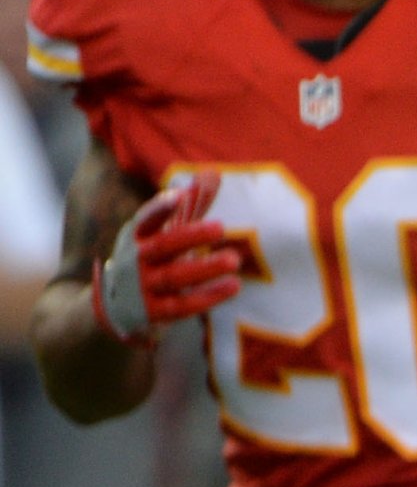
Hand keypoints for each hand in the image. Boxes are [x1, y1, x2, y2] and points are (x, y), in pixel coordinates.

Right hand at [93, 173, 242, 342]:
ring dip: (204, 269)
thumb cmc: (149, 258)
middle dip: (190, 236)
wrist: (112, 305)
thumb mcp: (163, 231)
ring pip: (174, 277)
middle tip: (221, 227)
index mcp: (138, 235)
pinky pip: (182, 306)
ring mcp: (143, 287)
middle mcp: (136, 259)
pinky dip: (207, 297)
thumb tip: (213, 173)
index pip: (147, 219)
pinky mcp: (154, 312)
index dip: (162, 207)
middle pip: (163, 247)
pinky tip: (233, 286)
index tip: (181, 196)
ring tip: (234, 260)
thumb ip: (190, 205)